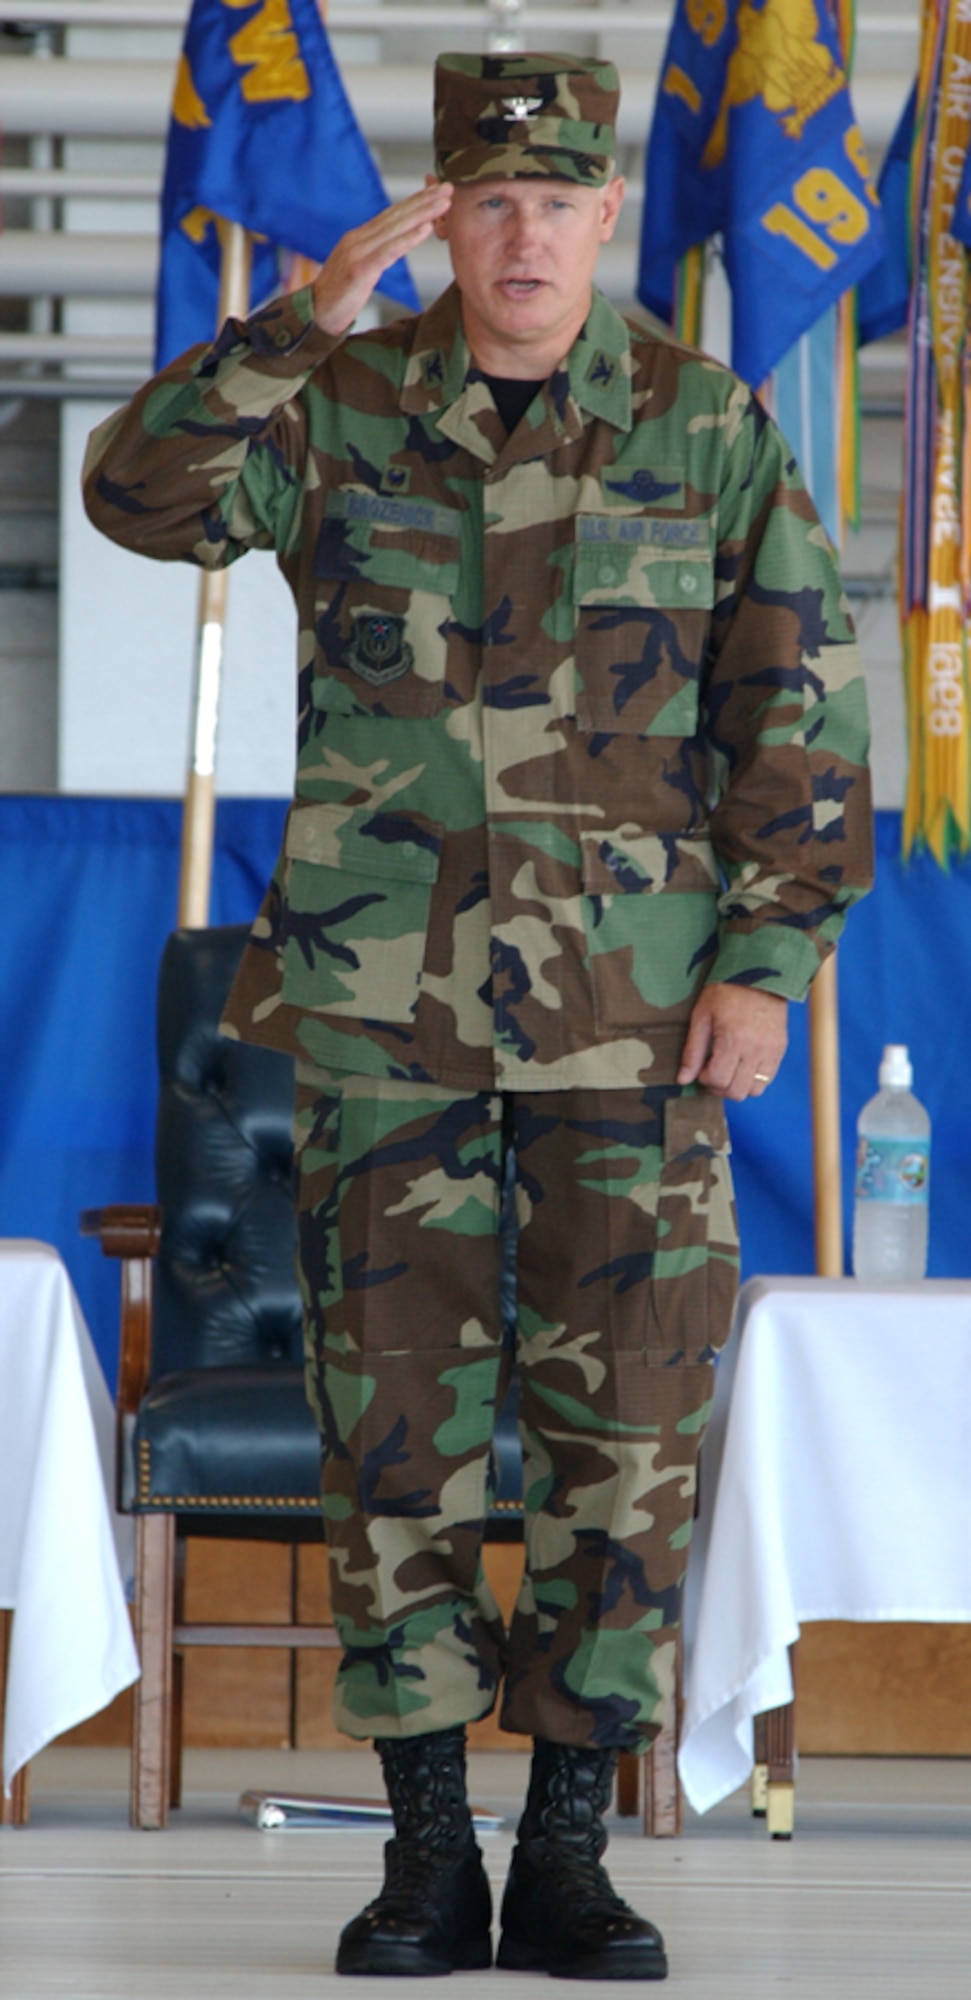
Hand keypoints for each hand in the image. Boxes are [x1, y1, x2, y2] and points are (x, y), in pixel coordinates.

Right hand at [311, 183, 453, 334]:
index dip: (415, 201)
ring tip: (444, 203)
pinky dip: (408, 238)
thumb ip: (374, 255)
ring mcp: (357, 252)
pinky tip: (426, 229)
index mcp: (359, 238)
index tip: (437, 190)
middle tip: (449, 187)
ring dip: (422, 214)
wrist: (314, 315)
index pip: (391, 215)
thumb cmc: (338, 296)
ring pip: (395, 228)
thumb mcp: (359, 270)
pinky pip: (388, 251)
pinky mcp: (359, 270)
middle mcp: (358, 239)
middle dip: (424, 200)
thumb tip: (393, 247)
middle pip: (396, 215)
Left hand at [677, 984, 787, 1100]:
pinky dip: (754, 1079)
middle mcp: (755, 1049)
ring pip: (755, 1090)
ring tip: (729, 1070)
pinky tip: (743, 1064)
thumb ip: (693, 1051)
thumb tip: (683, 1079)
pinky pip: (768, 1079)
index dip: (705, 1080)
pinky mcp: (780, 1049)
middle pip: (737, 1091)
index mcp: (733, 1040)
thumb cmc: (727, 991)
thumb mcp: (702, 1016)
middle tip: (713, 1072)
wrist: (759, 973)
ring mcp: (771, 1051)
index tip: (702, 1069)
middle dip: (720, 1087)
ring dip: (738, 1086)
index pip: (719, 1080)